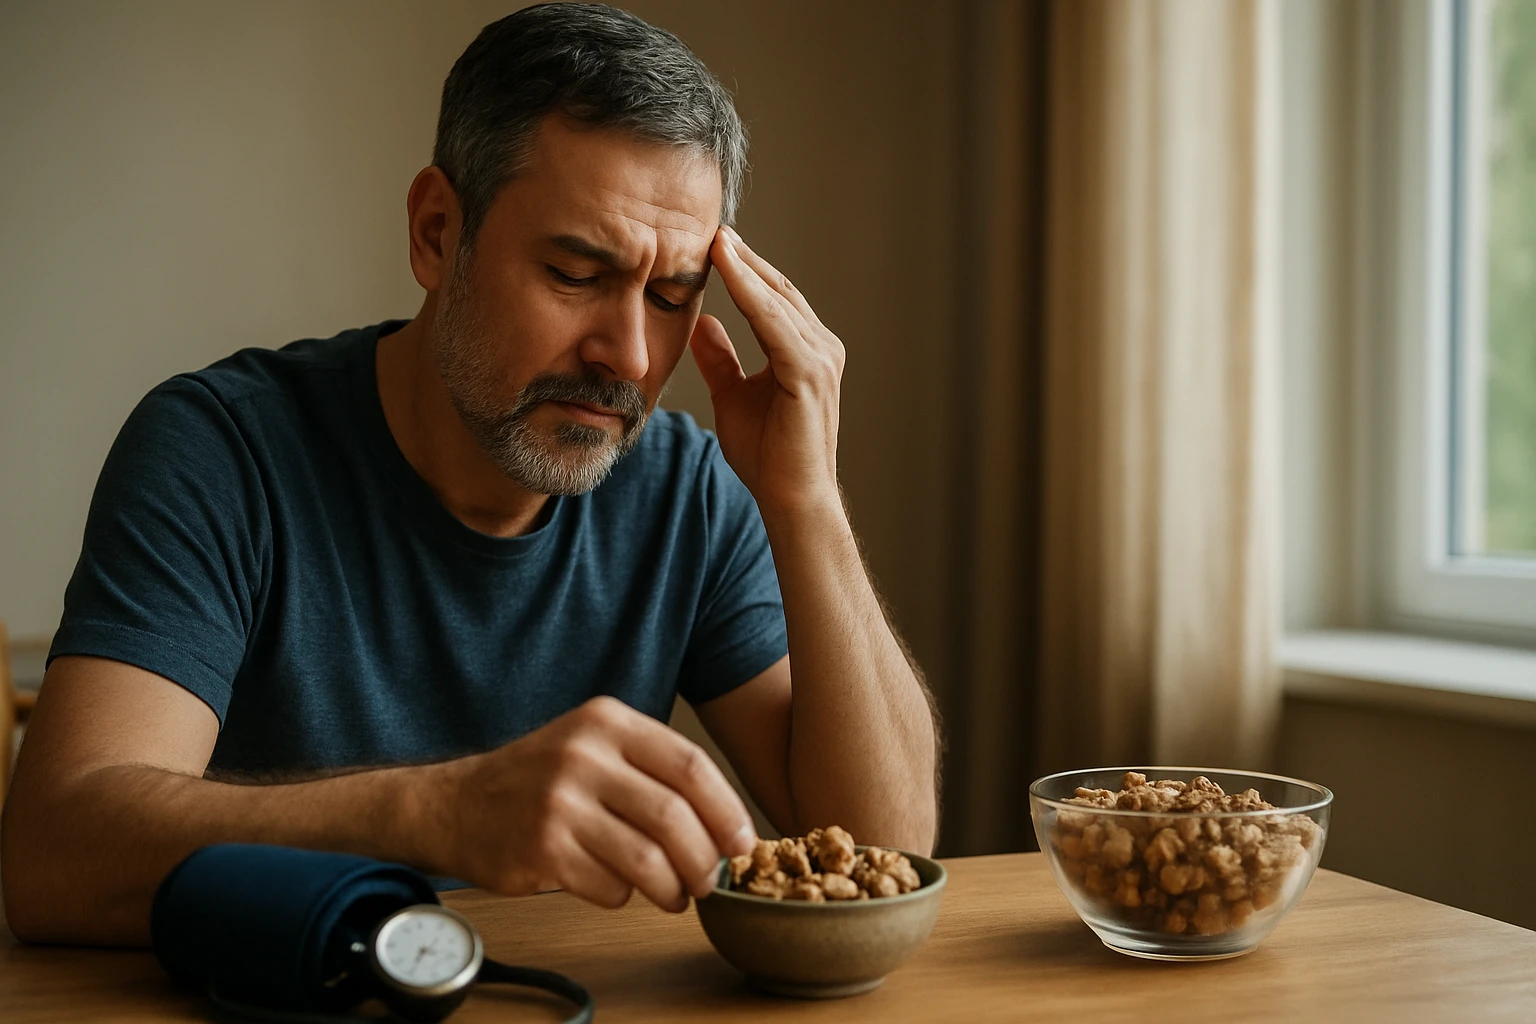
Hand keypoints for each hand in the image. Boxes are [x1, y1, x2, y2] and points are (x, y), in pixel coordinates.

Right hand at [443, 696, 756, 911]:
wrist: (455, 803)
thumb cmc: (539, 778)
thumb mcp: (593, 743)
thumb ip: (652, 769)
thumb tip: (726, 823)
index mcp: (607, 722)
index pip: (690, 765)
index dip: (726, 810)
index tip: (742, 842)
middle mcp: (583, 756)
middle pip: (674, 816)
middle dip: (704, 858)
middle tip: (710, 879)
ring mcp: (559, 803)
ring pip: (647, 859)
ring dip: (673, 887)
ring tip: (675, 895)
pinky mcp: (541, 849)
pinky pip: (610, 886)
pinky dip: (625, 896)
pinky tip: (620, 888)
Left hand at [690, 227, 845, 518]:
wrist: (790, 499)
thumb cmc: (767, 456)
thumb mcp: (732, 396)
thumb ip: (721, 359)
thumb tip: (702, 324)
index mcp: (805, 351)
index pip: (773, 299)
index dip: (745, 270)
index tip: (714, 242)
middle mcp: (822, 348)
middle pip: (778, 291)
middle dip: (745, 259)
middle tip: (713, 228)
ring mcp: (820, 359)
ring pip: (777, 301)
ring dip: (746, 268)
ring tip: (717, 241)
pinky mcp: (809, 373)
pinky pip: (775, 324)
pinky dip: (751, 295)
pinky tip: (729, 272)